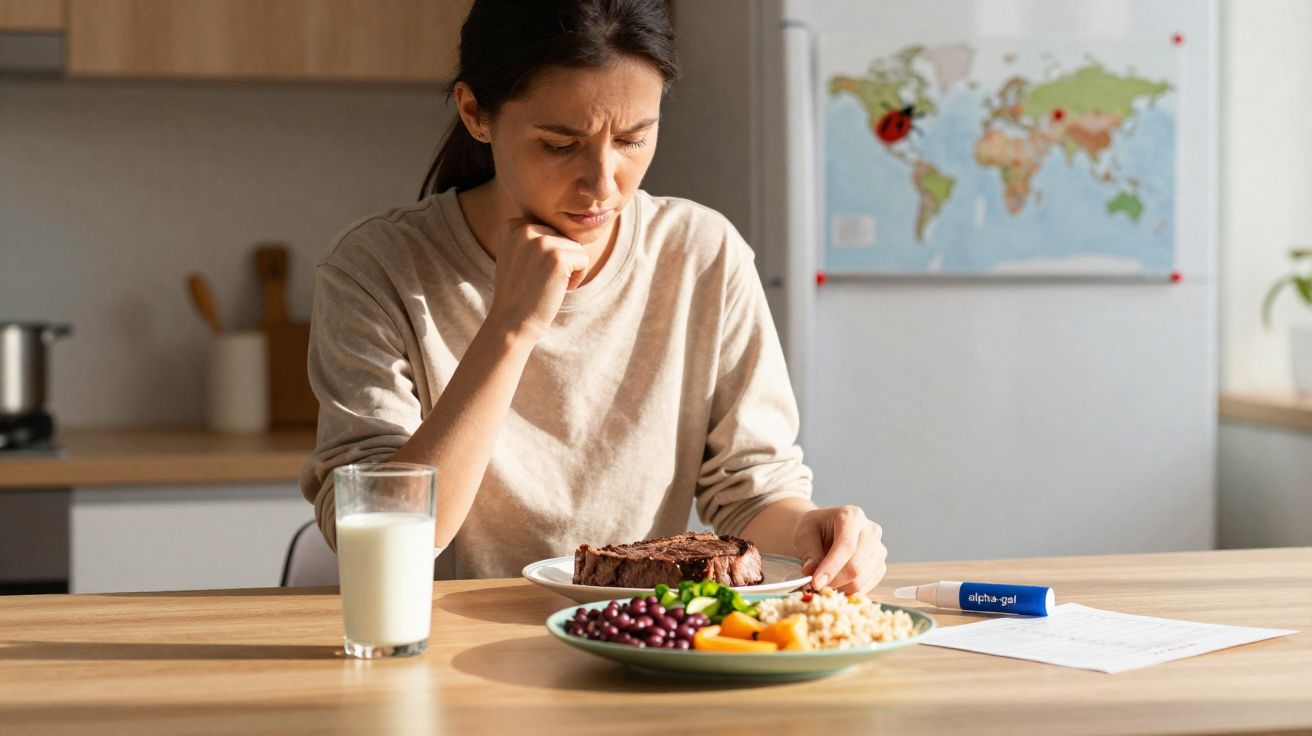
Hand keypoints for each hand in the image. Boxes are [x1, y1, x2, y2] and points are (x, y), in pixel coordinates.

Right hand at [485, 217, 588, 340]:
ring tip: (548, 284)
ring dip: (569, 269)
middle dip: (559, 259)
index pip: (549, 228)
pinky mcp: (558, 256)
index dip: (547, 254)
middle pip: (562, 235)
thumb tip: (564, 220)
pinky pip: (584, 259)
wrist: (512, 322)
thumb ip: (532, 236)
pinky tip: (559, 288)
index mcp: (511, 225)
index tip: (531, 271)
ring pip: (575, 247)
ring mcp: (541, 242)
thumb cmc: (519, 292)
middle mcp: (523, 228)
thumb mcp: (517, 254)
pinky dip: (578, 277)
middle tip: (540, 280)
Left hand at [793, 505, 886, 593]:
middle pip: (856, 566)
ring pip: (861, 580)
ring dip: (839, 588)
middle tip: (815, 586)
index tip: (815, 583)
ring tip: (823, 583)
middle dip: (833, 581)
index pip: (846, 545)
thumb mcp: (804, 535)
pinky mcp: (880, 566)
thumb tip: (810, 572)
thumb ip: (809, 552)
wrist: (825, 531)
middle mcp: (871, 531)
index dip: (831, 567)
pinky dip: (847, 591)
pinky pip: (866, 587)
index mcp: (852, 516)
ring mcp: (879, 549)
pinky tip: (835, 584)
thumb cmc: (815, 530)